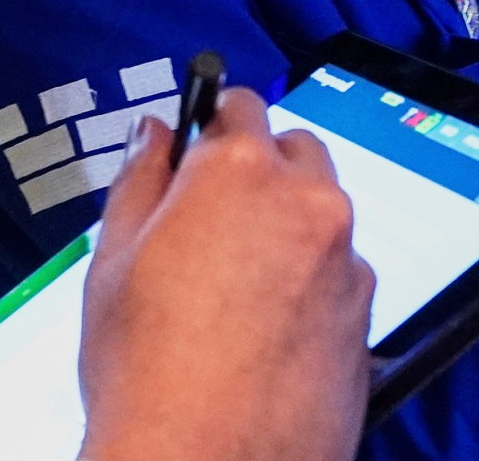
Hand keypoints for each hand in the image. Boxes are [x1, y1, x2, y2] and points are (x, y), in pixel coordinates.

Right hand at [79, 89, 374, 460]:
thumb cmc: (148, 372)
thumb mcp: (112, 259)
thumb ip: (139, 179)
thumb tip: (154, 136)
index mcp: (239, 173)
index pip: (239, 105)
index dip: (210, 126)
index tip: (196, 149)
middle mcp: (307, 204)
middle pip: (294, 151)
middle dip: (259, 169)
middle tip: (210, 217)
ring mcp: (345, 262)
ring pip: (322, 213)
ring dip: (289, 224)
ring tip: (235, 281)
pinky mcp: (366, 317)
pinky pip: (339, 272)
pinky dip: (311, 280)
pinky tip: (266, 323)